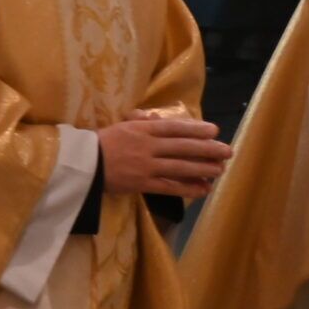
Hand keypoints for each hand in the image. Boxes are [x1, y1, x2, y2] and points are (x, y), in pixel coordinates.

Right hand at [97, 114, 230, 198]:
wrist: (81, 163)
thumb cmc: (99, 142)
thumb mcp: (119, 126)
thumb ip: (139, 121)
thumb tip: (157, 119)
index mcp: (140, 129)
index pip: (173, 128)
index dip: (195, 129)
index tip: (214, 130)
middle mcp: (147, 146)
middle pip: (183, 147)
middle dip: (208, 149)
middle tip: (227, 150)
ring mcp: (146, 166)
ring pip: (180, 167)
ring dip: (203, 168)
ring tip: (220, 169)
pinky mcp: (142, 184)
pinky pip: (170, 187)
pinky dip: (188, 188)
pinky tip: (203, 189)